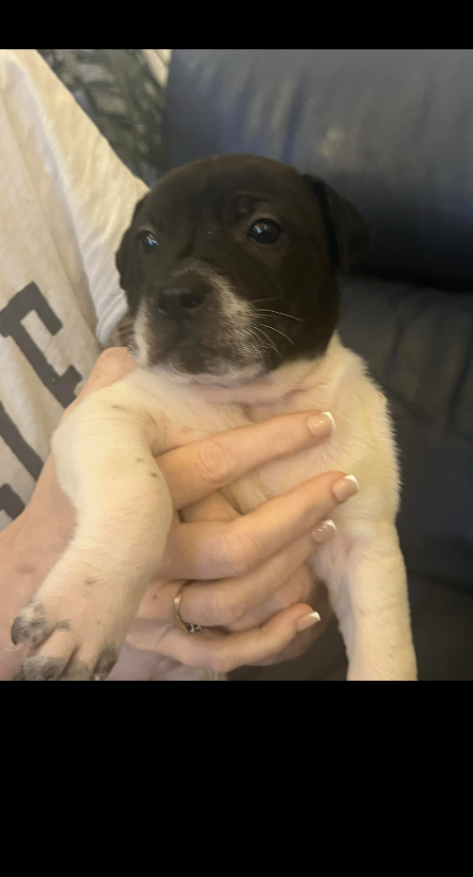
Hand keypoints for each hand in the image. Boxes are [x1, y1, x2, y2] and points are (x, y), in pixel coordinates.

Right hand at [0, 350, 351, 679]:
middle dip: (298, 512)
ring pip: (234, 598)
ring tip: (325, 530)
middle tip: (341, 484)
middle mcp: (144, 554)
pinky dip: (269, 640)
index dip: (270, 441)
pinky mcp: (161, 639)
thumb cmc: (72, 493)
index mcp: (132, 494)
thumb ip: (108, 391)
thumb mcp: (85, 435)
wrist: (36, 569)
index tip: (319, 424)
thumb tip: (131, 351)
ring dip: (291, 567)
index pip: (211, 466)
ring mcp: (151, 602)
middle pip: (233, 544)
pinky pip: (221, 651)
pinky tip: (307, 613)